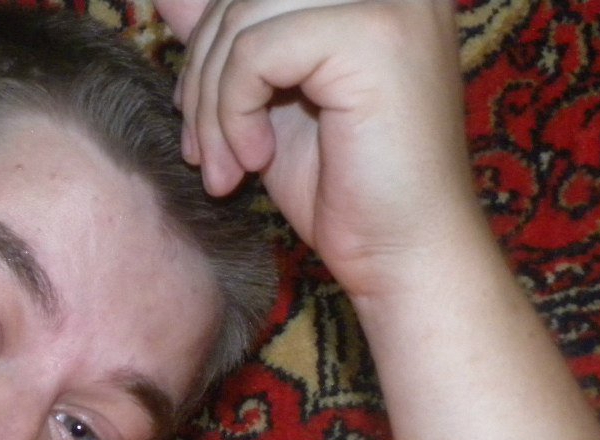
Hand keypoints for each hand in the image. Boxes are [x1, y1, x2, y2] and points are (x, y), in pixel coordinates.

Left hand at [159, 0, 483, 310]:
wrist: (400, 254)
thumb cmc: (342, 189)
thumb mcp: (265, 101)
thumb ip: (231, 42)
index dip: (206, 44)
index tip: (198, 117)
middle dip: (200, 77)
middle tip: (201, 153)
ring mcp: (389, 0)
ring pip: (241, 21)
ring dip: (211, 107)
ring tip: (225, 169)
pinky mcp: (374, 35)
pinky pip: (254, 54)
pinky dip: (234, 115)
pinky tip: (255, 161)